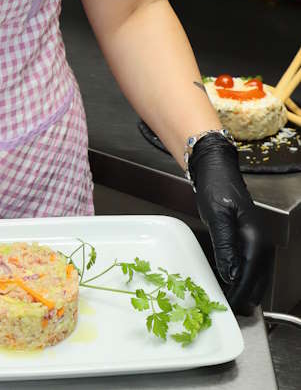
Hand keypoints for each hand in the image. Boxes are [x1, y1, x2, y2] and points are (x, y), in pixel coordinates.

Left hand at [189, 133, 272, 313]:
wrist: (216, 170)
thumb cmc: (215, 187)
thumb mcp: (217, 216)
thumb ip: (225, 246)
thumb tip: (231, 276)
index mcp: (256, 240)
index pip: (249, 279)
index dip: (237, 296)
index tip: (224, 309)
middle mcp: (262, 245)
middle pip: (257, 283)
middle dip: (242, 298)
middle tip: (222, 309)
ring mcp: (258, 244)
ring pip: (256, 278)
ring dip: (242, 290)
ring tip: (224, 301)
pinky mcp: (250, 242)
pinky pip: (250, 268)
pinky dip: (241, 279)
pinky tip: (226, 282)